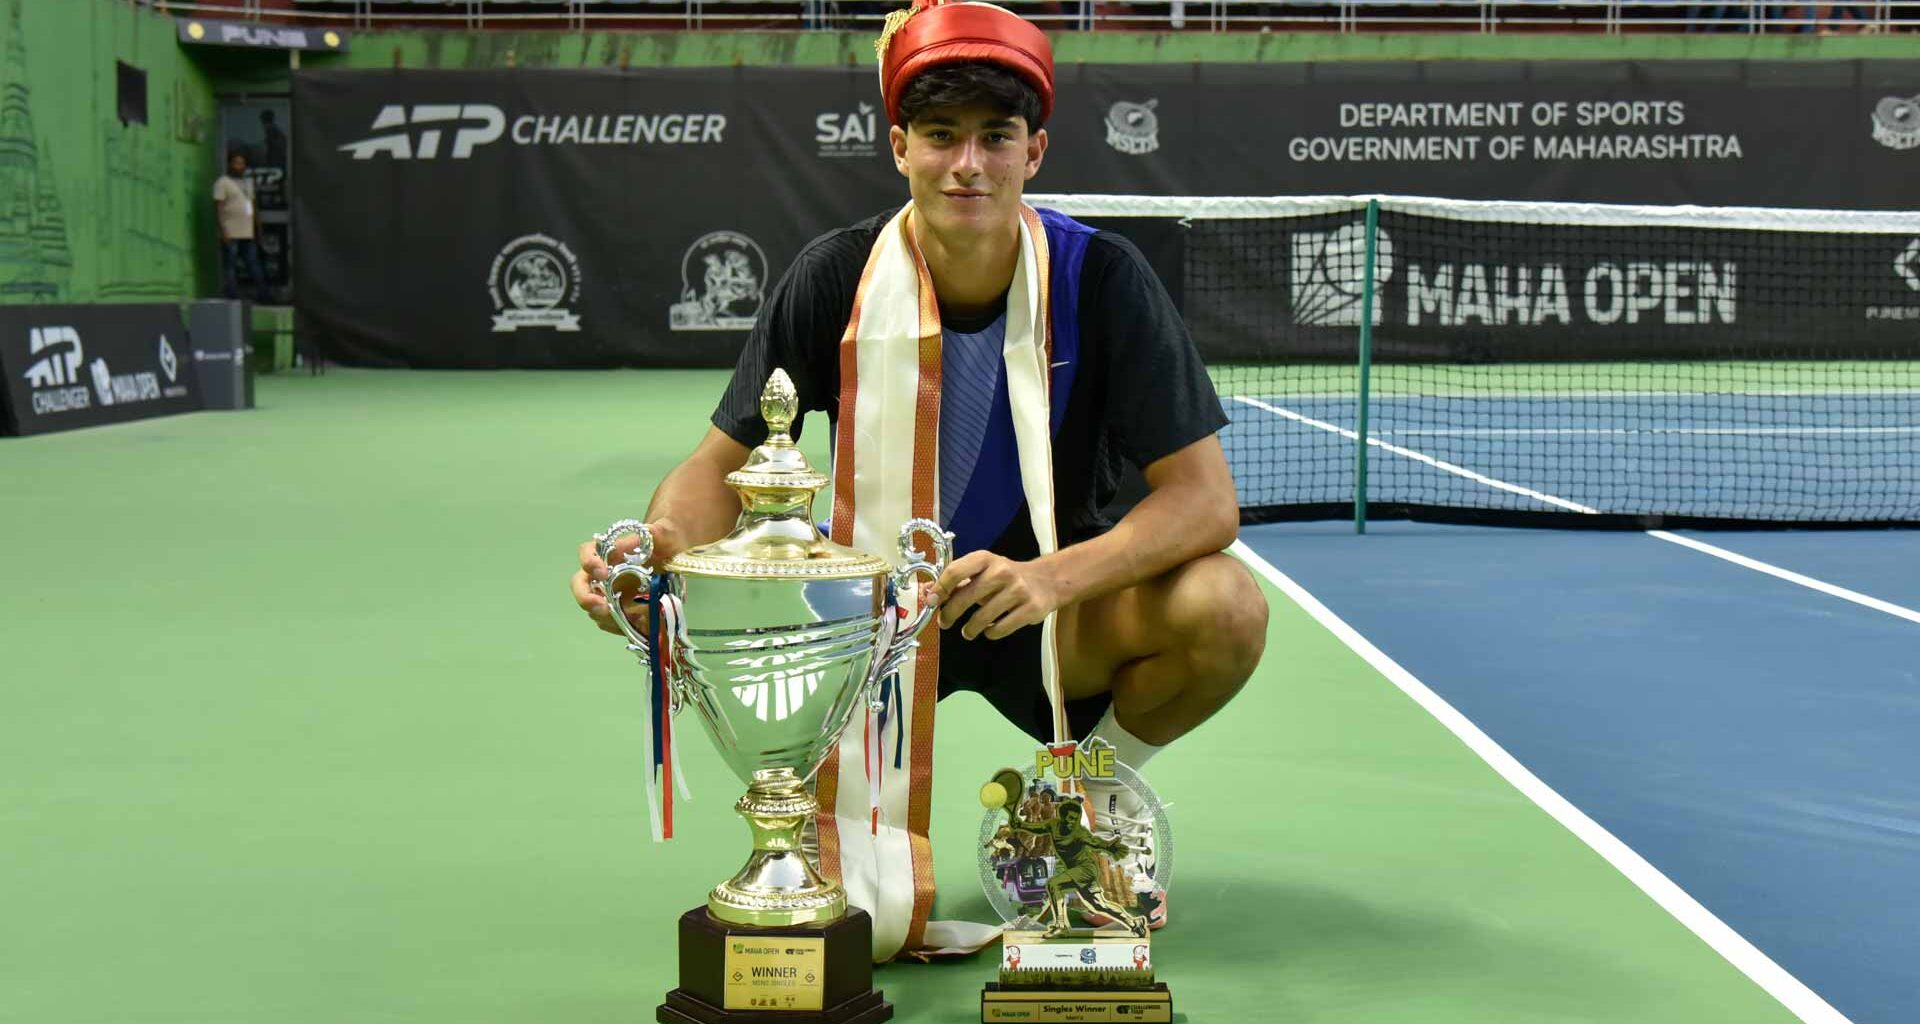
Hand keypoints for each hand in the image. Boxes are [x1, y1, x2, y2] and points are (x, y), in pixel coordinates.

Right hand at [571, 525, 660, 637]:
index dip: (589, 563)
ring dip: (607, 618)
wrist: (673, 558)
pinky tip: (638, 625)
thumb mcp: (664, 534)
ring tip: (631, 621)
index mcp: (607, 552)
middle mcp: (601, 574)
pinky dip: (620, 627)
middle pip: (580, 586)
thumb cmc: (663, 541)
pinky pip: (610, 622)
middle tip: (603, 608)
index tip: (602, 572)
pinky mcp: (618, 610)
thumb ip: (657, 533)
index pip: (587, 553)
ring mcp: (608, 593)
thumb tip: (648, 534)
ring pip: (594, 608)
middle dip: (586, 599)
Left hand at [931, 550, 1062, 640]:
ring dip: (970, 629)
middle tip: (944, 622)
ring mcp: (1018, 590)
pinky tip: (990, 629)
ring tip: (968, 631)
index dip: (940, 588)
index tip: (932, 602)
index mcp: (985, 559)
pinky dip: (991, 633)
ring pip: (982, 618)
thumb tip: (927, 593)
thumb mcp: (983, 571)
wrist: (1047, 581)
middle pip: (966, 597)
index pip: (956, 571)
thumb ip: (957, 582)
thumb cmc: (1006, 577)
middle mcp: (1002, 571)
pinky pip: (1000, 628)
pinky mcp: (1030, 609)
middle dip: (950, 614)